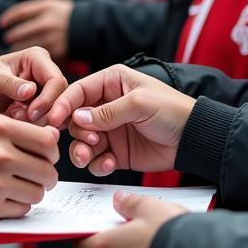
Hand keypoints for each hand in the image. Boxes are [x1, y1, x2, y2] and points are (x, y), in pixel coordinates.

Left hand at [0, 0, 71, 58]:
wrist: (91, 26)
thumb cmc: (66, 14)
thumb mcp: (51, 4)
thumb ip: (33, 10)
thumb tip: (8, 18)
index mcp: (46, 8)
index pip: (20, 13)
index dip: (8, 19)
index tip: (1, 23)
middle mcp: (48, 23)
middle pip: (21, 33)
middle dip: (12, 37)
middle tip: (7, 39)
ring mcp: (53, 38)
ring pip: (27, 46)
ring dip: (18, 48)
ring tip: (14, 50)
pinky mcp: (59, 52)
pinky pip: (40, 56)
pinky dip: (32, 59)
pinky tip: (28, 60)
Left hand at [0, 46, 67, 124]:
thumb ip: (10, 83)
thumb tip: (30, 91)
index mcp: (37, 58)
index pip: (55, 80)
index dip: (47, 100)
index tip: (31, 115)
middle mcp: (47, 71)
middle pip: (60, 97)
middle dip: (42, 114)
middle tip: (19, 118)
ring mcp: (48, 89)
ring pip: (56, 111)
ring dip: (38, 121)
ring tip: (15, 117)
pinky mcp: (46, 103)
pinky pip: (50, 118)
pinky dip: (36, 126)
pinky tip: (20, 123)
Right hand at [0, 116, 59, 219]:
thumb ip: (19, 130)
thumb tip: (54, 139)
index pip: (48, 142)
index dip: (52, 151)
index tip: (47, 156)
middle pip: (47, 171)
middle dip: (47, 175)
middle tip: (39, 176)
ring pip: (37, 193)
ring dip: (33, 192)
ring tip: (19, 186)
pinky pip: (21, 210)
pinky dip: (18, 205)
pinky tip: (5, 196)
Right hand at [48, 64, 194, 175]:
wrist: (194, 139)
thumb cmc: (172, 110)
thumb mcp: (139, 104)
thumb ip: (107, 112)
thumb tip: (77, 118)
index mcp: (111, 83)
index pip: (78, 91)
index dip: (64, 105)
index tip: (53, 120)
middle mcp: (106, 105)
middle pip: (76, 119)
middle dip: (78, 132)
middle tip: (90, 141)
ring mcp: (110, 130)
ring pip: (82, 142)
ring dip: (82, 151)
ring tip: (90, 157)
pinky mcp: (116, 152)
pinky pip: (96, 160)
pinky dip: (97, 164)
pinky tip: (108, 165)